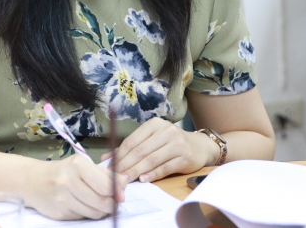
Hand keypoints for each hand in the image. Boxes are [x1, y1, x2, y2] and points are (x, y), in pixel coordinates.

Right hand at [26, 155, 126, 220]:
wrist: (33, 181)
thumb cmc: (64, 171)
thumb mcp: (83, 165)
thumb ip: (105, 174)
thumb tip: (124, 184)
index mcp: (77, 165)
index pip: (106, 185)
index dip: (117, 192)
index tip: (120, 195)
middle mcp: (68, 182)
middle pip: (102, 202)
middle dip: (111, 204)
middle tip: (112, 202)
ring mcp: (62, 199)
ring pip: (94, 213)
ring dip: (100, 210)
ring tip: (96, 202)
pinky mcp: (59, 214)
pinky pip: (82, 218)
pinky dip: (87, 213)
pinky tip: (81, 205)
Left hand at [101, 118, 218, 183]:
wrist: (199, 146)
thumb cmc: (170, 143)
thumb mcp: (152, 140)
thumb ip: (131, 148)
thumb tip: (106, 159)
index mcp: (154, 125)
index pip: (132, 141)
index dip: (119, 156)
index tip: (109, 168)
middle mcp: (166, 131)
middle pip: (140, 151)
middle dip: (125, 166)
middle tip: (114, 178)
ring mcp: (177, 144)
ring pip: (152, 159)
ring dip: (136, 171)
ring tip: (125, 181)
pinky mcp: (185, 157)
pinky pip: (165, 167)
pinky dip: (153, 174)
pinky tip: (144, 179)